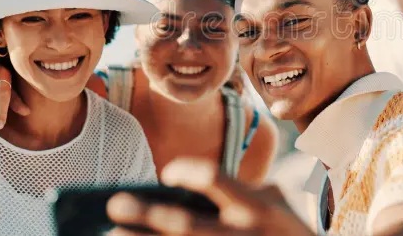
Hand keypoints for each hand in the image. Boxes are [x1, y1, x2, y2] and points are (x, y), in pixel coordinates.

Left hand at [106, 158, 314, 235]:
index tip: (167, 174)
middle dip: (148, 215)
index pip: (216, 179)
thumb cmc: (291, 234)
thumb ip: (245, 190)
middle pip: (186, 225)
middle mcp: (243, 234)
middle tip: (115, 203)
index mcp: (257, 207)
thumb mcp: (279, 205)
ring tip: (111, 235)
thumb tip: (197, 182)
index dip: (188, 172)